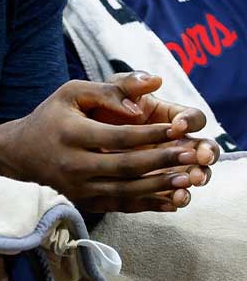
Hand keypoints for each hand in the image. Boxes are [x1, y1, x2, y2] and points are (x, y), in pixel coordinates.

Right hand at [0, 78, 214, 212]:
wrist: (19, 154)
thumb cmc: (50, 118)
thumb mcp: (70, 93)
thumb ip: (109, 91)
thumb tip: (148, 95)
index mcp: (70, 134)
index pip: (119, 136)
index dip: (151, 134)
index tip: (178, 128)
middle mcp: (73, 165)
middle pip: (127, 166)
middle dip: (163, 161)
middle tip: (193, 155)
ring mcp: (79, 187)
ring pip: (127, 190)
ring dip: (162, 185)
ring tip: (189, 178)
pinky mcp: (84, 202)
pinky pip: (122, 206)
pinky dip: (149, 204)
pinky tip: (173, 200)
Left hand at [91, 73, 218, 199]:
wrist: (74, 137)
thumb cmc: (98, 108)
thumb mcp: (110, 93)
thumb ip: (130, 84)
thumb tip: (155, 80)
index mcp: (171, 117)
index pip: (193, 118)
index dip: (189, 121)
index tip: (176, 126)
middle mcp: (176, 143)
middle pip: (203, 149)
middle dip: (205, 154)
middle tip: (199, 159)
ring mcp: (169, 166)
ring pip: (193, 174)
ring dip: (195, 178)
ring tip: (189, 182)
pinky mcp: (157, 185)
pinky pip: (172, 193)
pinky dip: (176, 197)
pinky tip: (174, 200)